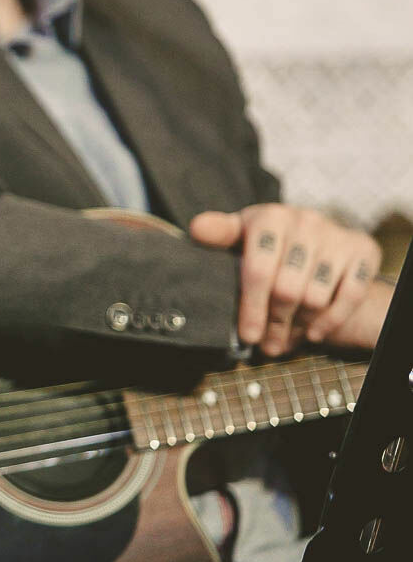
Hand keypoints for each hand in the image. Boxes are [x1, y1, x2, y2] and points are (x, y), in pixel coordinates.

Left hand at [191, 204, 384, 355]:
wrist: (316, 237)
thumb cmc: (267, 242)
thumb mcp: (240, 236)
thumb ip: (219, 234)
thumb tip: (197, 228)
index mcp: (270, 217)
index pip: (258, 270)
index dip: (250, 307)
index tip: (247, 336)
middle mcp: (306, 222)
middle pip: (287, 290)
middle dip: (274, 323)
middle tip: (266, 344)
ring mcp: (336, 236)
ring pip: (315, 297)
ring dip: (299, 326)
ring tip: (285, 337)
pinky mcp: (364, 251)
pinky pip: (349, 296)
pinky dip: (330, 320)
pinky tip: (313, 333)